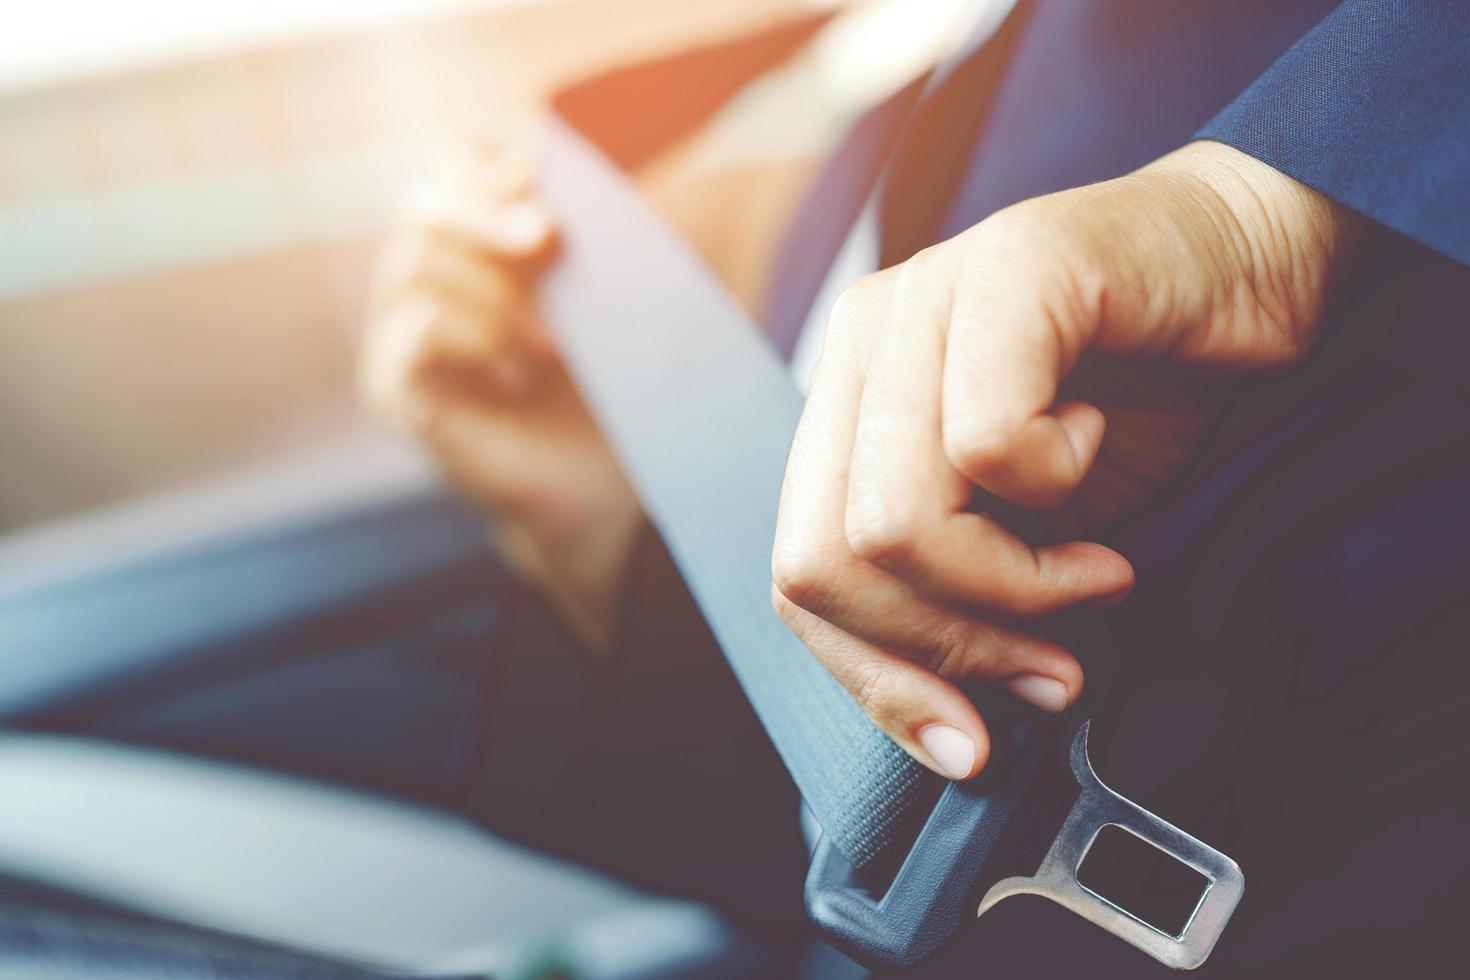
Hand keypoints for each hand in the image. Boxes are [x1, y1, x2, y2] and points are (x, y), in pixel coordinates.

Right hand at [360, 141, 639, 647]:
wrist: (608, 492)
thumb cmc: (613, 388)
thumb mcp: (608, 290)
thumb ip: (580, 223)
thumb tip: (549, 145)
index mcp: (476, 247)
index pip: (451, 165)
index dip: (490, 160)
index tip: (546, 169)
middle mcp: (426, 282)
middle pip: (423, 204)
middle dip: (485, 212)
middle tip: (547, 235)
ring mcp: (400, 335)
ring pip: (416, 263)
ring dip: (494, 295)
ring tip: (551, 347)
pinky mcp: (394, 390)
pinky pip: (415, 329)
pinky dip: (472, 337)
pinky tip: (515, 373)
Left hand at [771, 141, 1365, 779]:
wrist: (1246, 263)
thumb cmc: (1136, 396)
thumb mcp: (1023, 530)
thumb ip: (953, 598)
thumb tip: (946, 733)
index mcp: (845, 407)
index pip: (798, 578)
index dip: (878, 681)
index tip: (969, 742)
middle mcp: (860, 349)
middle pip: (823, 564)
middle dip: (946, 648)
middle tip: (1052, 664)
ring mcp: (919, 302)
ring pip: (894, 522)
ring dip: (1014, 587)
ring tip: (1095, 572)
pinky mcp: (1002, 272)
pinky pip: (987, 443)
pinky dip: (1060, 483)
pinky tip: (1094, 440)